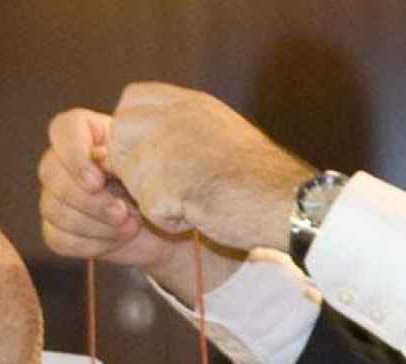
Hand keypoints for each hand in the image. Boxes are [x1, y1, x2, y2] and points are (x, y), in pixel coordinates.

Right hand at [39, 108, 182, 267]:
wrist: (164, 224)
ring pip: (54, 210)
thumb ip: (123, 158)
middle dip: (89, 200)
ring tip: (130, 226)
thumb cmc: (156, 183)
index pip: (62, 131)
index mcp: (85, 132)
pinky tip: (116, 240)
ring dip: (95, 225)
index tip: (98, 181)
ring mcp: (53, 196)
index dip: (74, 157)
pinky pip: (59, 238)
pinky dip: (91, 244)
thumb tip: (100, 158)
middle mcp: (61, 162)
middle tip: (122, 212)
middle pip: (51, 174)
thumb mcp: (148, 165)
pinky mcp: (56, 229)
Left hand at [108, 82, 313, 253]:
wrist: (285, 200)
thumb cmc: (261, 176)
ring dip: (153, 197)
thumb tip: (144, 139)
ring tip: (195, 199)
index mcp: (188, 102)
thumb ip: (182, 126)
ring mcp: (166, 148)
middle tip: (170, 185)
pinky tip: (201, 213)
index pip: (130, 101)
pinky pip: (148, 210)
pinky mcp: (165, 185)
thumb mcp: (220, 130)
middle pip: (119, 138)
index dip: (132, 131)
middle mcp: (173, 117)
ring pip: (129, 177)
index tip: (151, 153)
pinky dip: (171, 221)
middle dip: (133, 167)